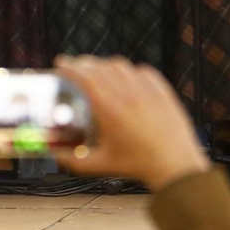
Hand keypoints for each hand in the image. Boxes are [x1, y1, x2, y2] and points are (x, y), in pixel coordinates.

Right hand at [54, 55, 209, 190]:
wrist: (175, 166)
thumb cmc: (138, 166)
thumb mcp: (100, 164)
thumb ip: (73, 160)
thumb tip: (54, 154)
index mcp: (109, 108)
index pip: (83, 77)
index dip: (69, 67)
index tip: (60, 64)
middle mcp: (127, 94)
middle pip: (99, 66)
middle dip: (83, 64)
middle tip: (75, 67)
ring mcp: (147, 90)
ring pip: (120, 65)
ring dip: (105, 65)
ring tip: (98, 71)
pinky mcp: (163, 91)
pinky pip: (143, 71)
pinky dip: (130, 71)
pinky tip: (127, 78)